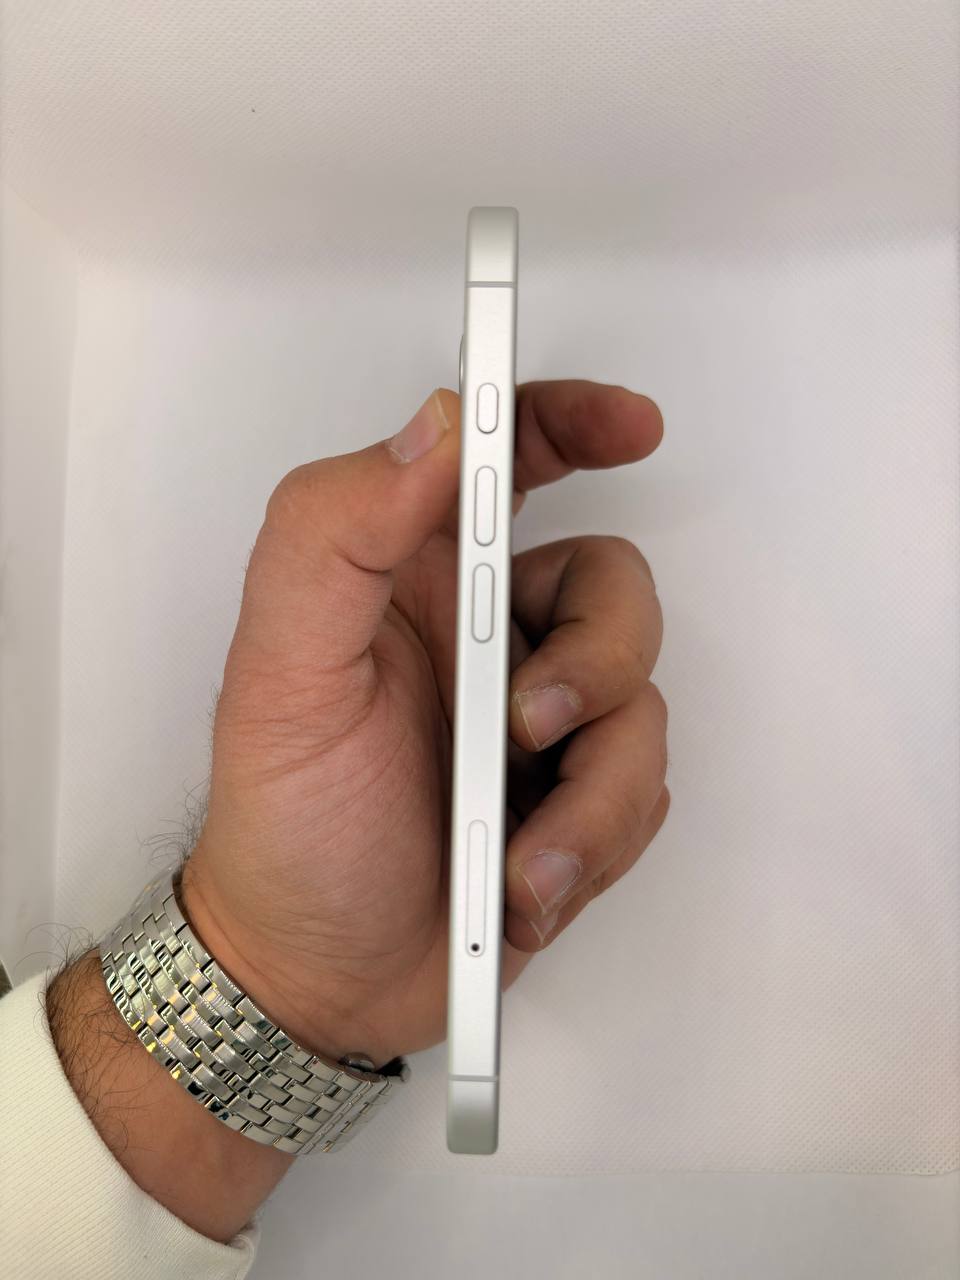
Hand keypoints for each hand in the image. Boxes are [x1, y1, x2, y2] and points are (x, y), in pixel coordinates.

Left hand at [181, 381, 667, 1067]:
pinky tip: (524, 884)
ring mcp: (544, 720)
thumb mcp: (282, 673)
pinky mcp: (581, 797)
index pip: (506, 461)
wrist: (320, 978)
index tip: (634, 427)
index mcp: (415, 579)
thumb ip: (336, 535)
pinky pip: (648, 787)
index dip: (575, 422)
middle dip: (596, 658)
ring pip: (644, 698)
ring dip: (592, 788)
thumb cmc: (287, 824)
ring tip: (516, 857)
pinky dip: (594, 841)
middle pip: (614, 584)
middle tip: (529, 727)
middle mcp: (492, 636)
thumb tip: (434, 430)